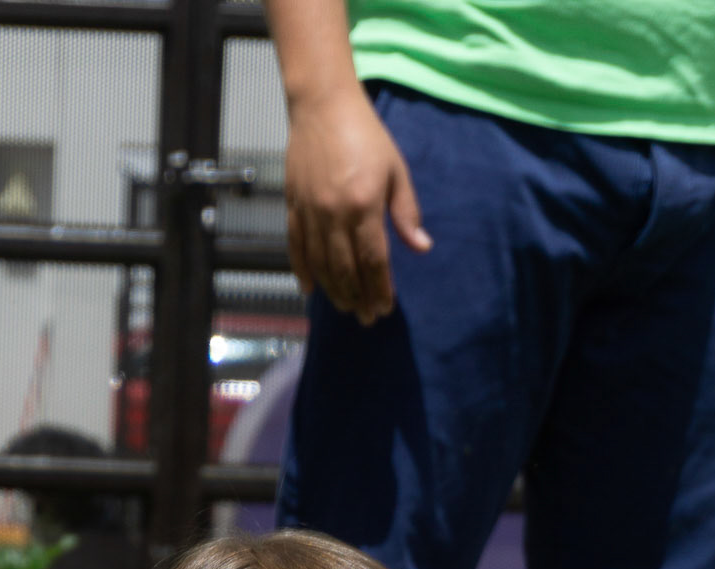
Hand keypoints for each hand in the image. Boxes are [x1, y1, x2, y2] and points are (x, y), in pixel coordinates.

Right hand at [285, 84, 431, 321]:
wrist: (323, 105)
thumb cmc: (365, 135)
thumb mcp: (395, 170)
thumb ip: (406, 212)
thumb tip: (421, 247)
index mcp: (364, 205)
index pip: (373, 261)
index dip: (380, 289)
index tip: (385, 308)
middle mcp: (334, 214)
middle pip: (346, 270)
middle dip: (359, 298)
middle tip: (367, 318)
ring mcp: (310, 212)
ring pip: (320, 265)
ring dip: (334, 292)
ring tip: (347, 308)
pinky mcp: (293, 206)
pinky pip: (295, 248)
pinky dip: (302, 271)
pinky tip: (311, 290)